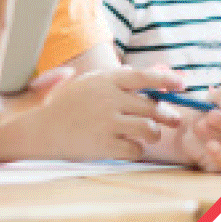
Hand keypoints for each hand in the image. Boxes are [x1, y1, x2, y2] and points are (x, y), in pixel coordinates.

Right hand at [28, 66, 186, 160]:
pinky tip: (127, 146)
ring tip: (147, 134)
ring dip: (153, 133)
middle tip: (171, 119)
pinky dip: (136, 149)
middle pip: (152, 106)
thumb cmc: (64, 103)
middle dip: (166, 114)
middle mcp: (107, 99)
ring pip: (149, 129)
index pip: (143, 76)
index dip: (167, 79)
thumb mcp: (87, 82)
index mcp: (104, 80)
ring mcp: (106, 122)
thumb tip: (148, 72)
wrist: (39, 127)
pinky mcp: (103, 145)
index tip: (182, 84)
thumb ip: (116, 78)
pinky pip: (135, 149)